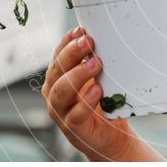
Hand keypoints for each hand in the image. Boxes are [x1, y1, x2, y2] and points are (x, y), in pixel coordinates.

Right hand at [42, 26, 137, 160]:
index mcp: (59, 78)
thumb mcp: (100, 77)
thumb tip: (108, 33)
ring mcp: (62, 113)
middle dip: (72, 53)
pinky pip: (75, 115)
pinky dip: (86, 102)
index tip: (82, 29)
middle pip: (57, 71)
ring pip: (61, 92)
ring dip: (78, 75)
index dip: (67, 42)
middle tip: (89, 41)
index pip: (58, 56)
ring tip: (96, 63)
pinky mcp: (74, 130)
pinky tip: (97, 90)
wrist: (112, 136)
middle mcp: (55, 94)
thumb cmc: (104, 102)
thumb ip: (97, 60)